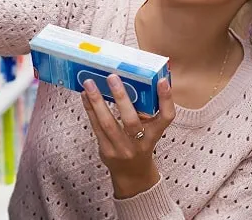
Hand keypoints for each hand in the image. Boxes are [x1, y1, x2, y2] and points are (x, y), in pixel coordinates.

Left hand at [81, 75, 174, 198]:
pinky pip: (96, 127)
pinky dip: (89, 109)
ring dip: (97, 101)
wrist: (132, 174)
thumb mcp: (149, 130)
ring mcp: (122, 148)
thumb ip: (144, 110)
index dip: (166, 99)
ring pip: (108, 123)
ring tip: (89, 83)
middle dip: (121, 97)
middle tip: (112, 77)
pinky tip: (84, 95)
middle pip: (131, 120)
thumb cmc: (140, 143)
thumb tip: (132, 80)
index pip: (166, 117)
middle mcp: (141, 143)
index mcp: (155, 133)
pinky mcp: (106, 151)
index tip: (162, 81)